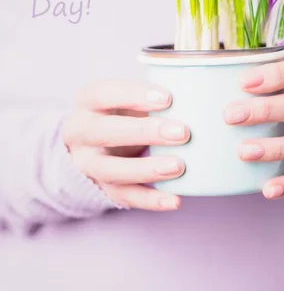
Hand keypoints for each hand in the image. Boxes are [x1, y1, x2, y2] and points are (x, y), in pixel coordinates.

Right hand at [63, 80, 189, 210]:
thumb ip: (152, 94)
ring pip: (112, 170)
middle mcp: (80, 133)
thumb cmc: (122, 110)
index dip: (134, 95)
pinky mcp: (101, 188)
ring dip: (147, 169)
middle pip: (106, 132)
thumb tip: (196, 90)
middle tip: (182, 132)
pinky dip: (151, 200)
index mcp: (87, 101)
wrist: (93, 142)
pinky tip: (175, 200)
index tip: (168, 98)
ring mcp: (87, 163)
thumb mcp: (128, 96)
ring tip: (179, 166)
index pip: (105, 94)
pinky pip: (124, 197)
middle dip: (145, 132)